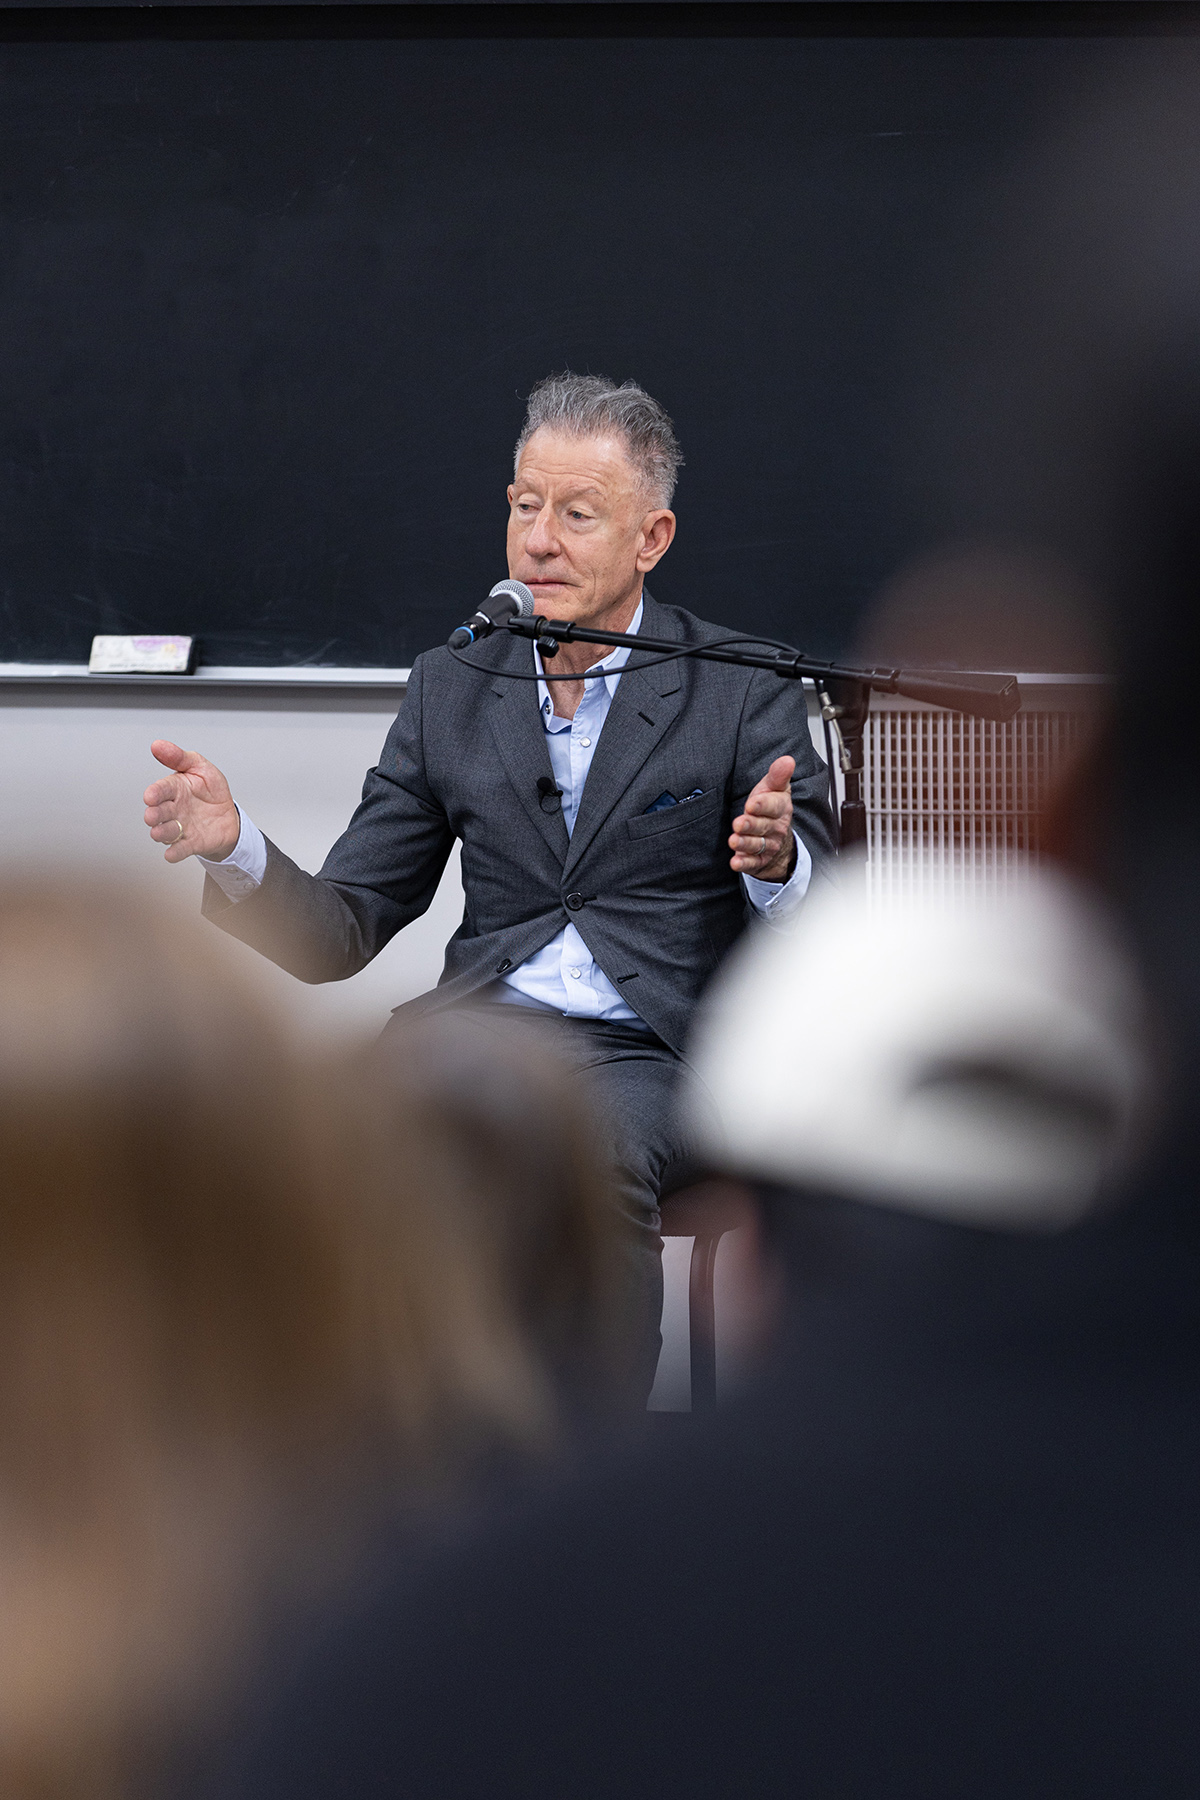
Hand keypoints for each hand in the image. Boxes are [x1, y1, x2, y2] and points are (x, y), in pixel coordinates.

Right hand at [143, 740, 240, 863]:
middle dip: (153, 814)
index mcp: (174, 789)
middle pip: (159, 812)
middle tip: (152, 816)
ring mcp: (181, 827)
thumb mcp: (200, 767)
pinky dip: (174, 852)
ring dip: (161, 833)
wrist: (228, 815)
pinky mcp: (191, 842)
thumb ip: (179, 757)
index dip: (155, 793)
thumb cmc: (211, 791)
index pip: (161, 790)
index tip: (150, 796)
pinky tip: (171, 854)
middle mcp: (173, 809)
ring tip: (159, 833)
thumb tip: (157, 745)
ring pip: (166, 831)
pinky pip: (180, 849)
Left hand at [729, 756, 795, 883]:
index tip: (752, 804)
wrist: (778, 839)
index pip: (774, 806)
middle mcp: (776, 828)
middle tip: (739, 823)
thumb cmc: (770, 809)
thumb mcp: (774, 789)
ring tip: (734, 841)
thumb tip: (787, 759)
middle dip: (751, 825)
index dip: (763, 805)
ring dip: (745, 843)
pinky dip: (744, 863)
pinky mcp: (759, 860)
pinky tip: (735, 862)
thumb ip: (777, 775)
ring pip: (757, 845)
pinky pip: (753, 863)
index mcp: (781, 808)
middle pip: (764, 826)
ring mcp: (769, 845)